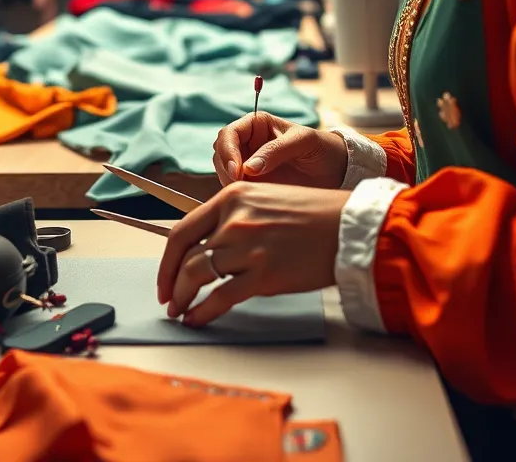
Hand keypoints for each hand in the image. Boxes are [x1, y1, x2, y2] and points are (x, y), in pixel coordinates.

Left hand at [157, 182, 349, 325]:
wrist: (350, 227)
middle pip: (185, 255)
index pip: (183, 229)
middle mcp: (234, 219)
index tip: (165, 274)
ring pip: (198, 275)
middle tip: (169, 298)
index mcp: (232, 197)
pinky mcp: (263, 275)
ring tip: (182, 310)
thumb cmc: (314, 214)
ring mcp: (247, 247)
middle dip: (170, 281)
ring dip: (183, 297)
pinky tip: (198, 319)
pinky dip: (204, 312)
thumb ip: (236, 218)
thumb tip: (210, 247)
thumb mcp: (265, 200)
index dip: (168, 258)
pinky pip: (221, 297)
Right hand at [212, 112, 348, 188]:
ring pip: (224, 171)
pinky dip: (236, 194)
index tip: (237, 170)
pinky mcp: (253, 183)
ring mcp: (249, 164)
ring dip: (229, 182)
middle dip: (225, 168)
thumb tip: (249, 167)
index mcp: (256, 125)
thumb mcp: (303, 142)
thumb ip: (276, 150)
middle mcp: (248, 143)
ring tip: (249, 192)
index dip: (228, 150)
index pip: (229, 133)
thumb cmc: (321, 148)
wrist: (336, 171)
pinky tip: (251, 198)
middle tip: (240, 184)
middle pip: (220, 152)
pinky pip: (235, 188)